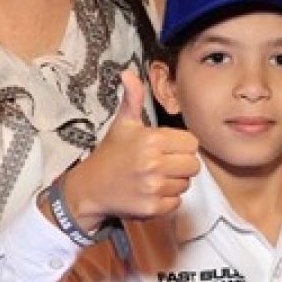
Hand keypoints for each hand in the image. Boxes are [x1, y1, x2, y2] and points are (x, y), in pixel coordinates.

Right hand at [63, 71, 200, 231]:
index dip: (182, 146)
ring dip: (174, 182)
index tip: (167, 148)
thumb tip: (128, 73)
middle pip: (193, 165)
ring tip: (155, 177)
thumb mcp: (123, 123)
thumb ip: (132, 98)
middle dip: (181, 165)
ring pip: (185, 184)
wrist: (88, 188)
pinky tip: (151, 192)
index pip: (192, 143)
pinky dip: (167, 200)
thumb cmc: (110, 154)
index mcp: (152, 140)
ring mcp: (152, 187)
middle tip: (163, 164)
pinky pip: (176, 203)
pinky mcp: (151, 208)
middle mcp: (153, 163)